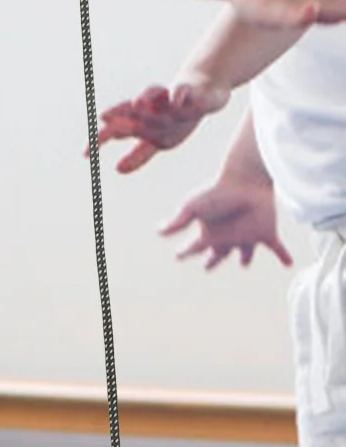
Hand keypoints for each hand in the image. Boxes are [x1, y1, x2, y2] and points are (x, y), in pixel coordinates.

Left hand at [96, 75, 229, 172]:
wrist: (200, 91)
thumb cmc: (173, 118)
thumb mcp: (157, 140)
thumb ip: (138, 155)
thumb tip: (118, 169)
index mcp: (140, 122)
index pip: (116, 131)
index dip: (100, 140)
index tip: (85, 155)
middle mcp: (150, 108)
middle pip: (131, 110)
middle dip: (118, 113)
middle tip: (103, 116)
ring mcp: (168, 99)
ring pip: (154, 95)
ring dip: (146, 97)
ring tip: (137, 103)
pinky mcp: (188, 92)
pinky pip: (183, 92)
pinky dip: (179, 95)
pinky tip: (177, 100)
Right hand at [160, 177, 290, 269]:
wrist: (247, 179)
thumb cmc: (218, 192)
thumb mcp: (193, 207)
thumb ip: (178, 221)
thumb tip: (158, 232)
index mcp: (209, 234)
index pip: (194, 248)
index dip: (184, 254)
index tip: (178, 256)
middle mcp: (227, 236)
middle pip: (218, 254)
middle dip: (213, 262)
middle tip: (207, 267)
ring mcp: (247, 235)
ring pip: (246, 253)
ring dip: (245, 258)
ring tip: (244, 263)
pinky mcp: (265, 232)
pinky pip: (276, 248)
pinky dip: (282, 256)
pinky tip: (288, 264)